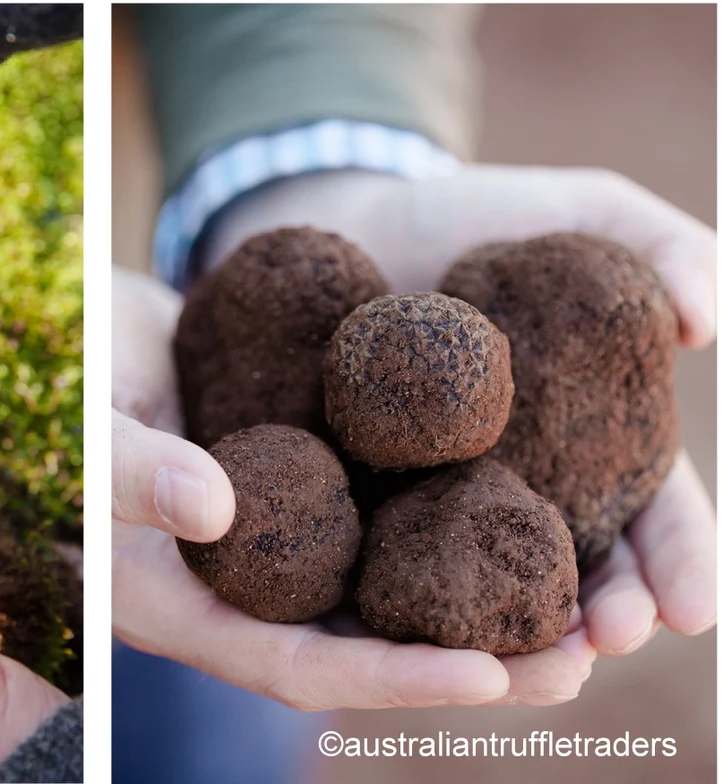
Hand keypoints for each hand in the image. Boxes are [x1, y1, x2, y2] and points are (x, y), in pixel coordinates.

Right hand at [111, 269, 595, 709]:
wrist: (85, 323)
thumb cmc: (67, 381)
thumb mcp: (85, 426)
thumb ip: (131, 471)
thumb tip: (218, 507)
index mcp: (183, 606)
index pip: (296, 665)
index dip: (391, 676)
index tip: (486, 674)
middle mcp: (246, 590)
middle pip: (366, 647)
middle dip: (469, 662)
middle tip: (575, 663)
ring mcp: (285, 543)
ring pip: (391, 592)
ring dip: (482, 606)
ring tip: (583, 609)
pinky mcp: (315, 490)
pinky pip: (392, 522)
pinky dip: (459, 528)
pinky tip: (534, 514)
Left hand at [200, 169, 722, 650]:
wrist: (340, 213)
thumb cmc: (475, 216)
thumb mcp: (583, 212)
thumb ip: (660, 246)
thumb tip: (705, 320)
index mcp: (596, 445)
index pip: (655, 519)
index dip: (679, 565)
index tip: (693, 609)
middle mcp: (522, 491)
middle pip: (577, 576)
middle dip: (603, 620)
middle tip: (609, 641)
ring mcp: (435, 503)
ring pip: (483, 593)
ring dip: (512, 643)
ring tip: (528, 674)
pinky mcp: (349, 501)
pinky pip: (373, 565)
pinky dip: (396, 610)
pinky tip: (405, 641)